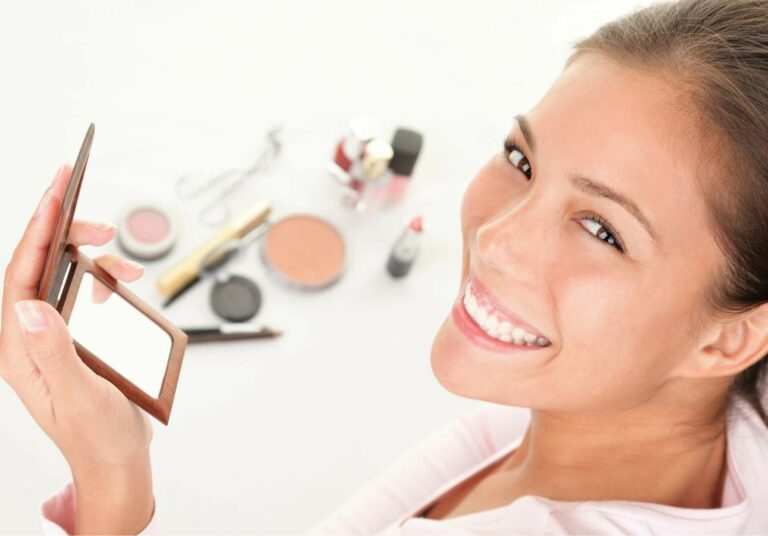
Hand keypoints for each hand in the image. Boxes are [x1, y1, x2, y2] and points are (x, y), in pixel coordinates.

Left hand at [0, 165, 154, 533]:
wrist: (117, 460)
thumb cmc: (98, 436)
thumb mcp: (80, 395)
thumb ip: (54, 351)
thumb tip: (30, 306)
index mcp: (19, 349)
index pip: (21, 275)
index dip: (38, 229)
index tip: (57, 192)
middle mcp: (30, 337)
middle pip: (38, 266)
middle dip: (65, 233)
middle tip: (98, 220)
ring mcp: (53, 335)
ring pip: (63, 275)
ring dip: (91, 256)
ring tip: (121, 255)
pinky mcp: (76, 337)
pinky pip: (84, 293)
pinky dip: (106, 278)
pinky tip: (123, 282)